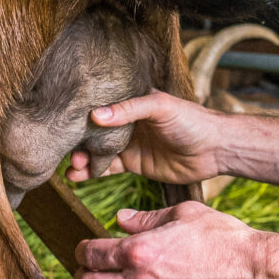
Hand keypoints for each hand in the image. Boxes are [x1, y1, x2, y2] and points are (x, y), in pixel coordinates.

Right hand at [67, 90, 230, 184]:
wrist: (215, 149)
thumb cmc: (191, 120)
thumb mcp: (160, 107)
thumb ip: (128, 110)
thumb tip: (95, 115)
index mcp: (131, 101)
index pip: (99, 106)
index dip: (80, 116)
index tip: (63, 126)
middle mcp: (127, 121)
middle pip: (94, 131)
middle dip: (77, 142)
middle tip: (68, 154)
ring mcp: (129, 143)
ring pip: (97, 151)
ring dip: (81, 160)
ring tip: (71, 169)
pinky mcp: (134, 164)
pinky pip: (108, 168)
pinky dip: (91, 173)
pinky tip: (78, 177)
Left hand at [75, 202, 264, 278]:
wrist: (256, 275)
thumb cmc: (226, 240)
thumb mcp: (186, 214)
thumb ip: (147, 219)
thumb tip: (120, 219)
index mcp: (140, 251)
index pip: (92, 254)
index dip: (83, 251)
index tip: (86, 251)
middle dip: (83, 277)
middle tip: (88, 274)